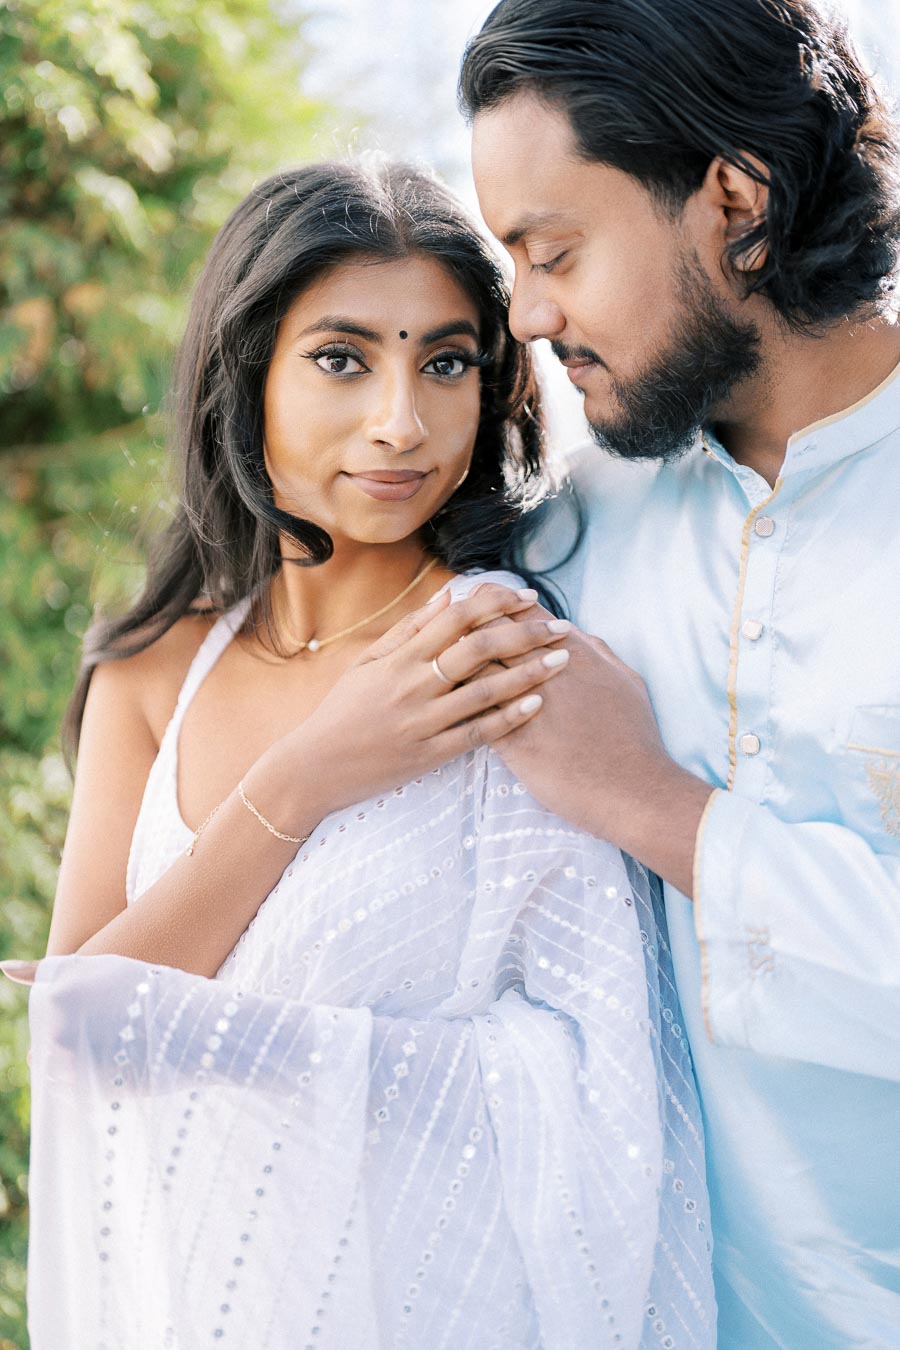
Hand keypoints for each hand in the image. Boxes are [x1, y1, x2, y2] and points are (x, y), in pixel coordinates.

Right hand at [276, 584, 571, 822]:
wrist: (312, 768)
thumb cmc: (341, 711)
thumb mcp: (367, 663)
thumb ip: (409, 630)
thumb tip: (448, 597)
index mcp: (399, 657)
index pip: (457, 618)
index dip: (496, 604)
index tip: (528, 598)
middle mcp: (413, 685)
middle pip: (479, 649)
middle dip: (525, 634)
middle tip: (562, 626)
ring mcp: (422, 721)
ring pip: (485, 691)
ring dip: (529, 673)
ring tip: (562, 660)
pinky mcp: (428, 755)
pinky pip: (477, 734)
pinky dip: (509, 718)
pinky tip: (538, 704)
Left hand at [411, 591, 712, 894]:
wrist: (634, 790)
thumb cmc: (634, 739)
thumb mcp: (626, 682)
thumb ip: (600, 654)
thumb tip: (580, 636)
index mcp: (574, 651)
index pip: (522, 610)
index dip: (494, 602)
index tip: (476, 602)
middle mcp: (547, 670)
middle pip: (489, 631)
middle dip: (461, 625)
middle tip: (442, 626)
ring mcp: (528, 703)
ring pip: (473, 668)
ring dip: (450, 663)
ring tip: (431, 661)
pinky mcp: (514, 741)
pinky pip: (472, 712)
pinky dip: (453, 703)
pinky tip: (438, 704)